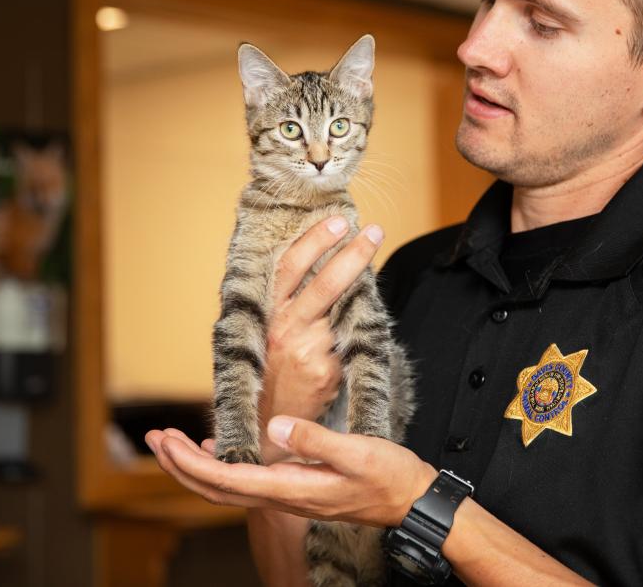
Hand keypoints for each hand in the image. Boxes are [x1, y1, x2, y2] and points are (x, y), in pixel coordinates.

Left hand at [146, 416, 436, 527]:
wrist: (410, 501)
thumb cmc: (388, 477)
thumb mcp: (357, 453)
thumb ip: (316, 440)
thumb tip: (274, 428)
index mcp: (291, 487)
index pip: (227, 481)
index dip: (191, 463)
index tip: (168, 441)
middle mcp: (283, 494)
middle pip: (217, 489)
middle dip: (180, 466)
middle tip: (155, 437)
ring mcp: (289, 492)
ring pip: (228, 486)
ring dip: (196, 465)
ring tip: (172, 442)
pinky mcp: (297, 485)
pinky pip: (248, 480)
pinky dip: (222, 465)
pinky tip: (216, 449)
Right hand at [257, 217, 383, 463]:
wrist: (269, 422)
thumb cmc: (274, 369)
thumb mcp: (270, 331)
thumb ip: (290, 302)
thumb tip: (323, 261)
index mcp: (268, 313)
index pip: (289, 268)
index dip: (313, 242)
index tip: (336, 221)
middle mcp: (284, 328)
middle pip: (323, 284)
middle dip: (351, 254)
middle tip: (373, 230)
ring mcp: (306, 349)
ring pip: (342, 306)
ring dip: (362, 276)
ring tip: (374, 247)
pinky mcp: (326, 370)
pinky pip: (350, 338)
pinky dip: (361, 319)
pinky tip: (370, 301)